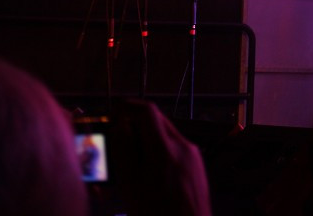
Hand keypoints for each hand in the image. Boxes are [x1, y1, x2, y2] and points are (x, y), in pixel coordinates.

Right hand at [110, 100, 211, 215]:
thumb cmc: (157, 213)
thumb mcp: (130, 183)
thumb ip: (124, 149)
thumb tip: (121, 124)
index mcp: (165, 148)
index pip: (148, 111)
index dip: (129, 106)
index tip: (116, 111)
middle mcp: (183, 146)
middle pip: (159, 122)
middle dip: (137, 124)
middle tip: (119, 137)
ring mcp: (193, 155)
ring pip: (167, 135)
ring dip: (149, 139)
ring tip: (132, 161)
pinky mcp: (197, 165)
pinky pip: (176, 149)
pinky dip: (161, 151)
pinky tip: (150, 171)